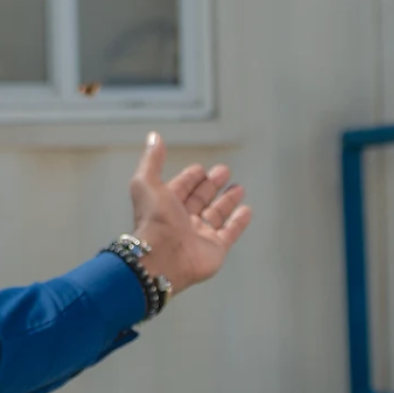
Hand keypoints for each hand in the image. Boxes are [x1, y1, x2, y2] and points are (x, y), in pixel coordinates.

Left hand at [129, 132, 251, 295]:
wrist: (162, 256)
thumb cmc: (153, 219)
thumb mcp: (146, 183)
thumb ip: (152, 160)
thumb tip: (154, 136)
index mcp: (165, 204)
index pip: (181, 187)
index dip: (190, 177)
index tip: (200, 168)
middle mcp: (182, 219)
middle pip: (200, 198)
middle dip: (211, 184)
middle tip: (224, 170)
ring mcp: (200, 234)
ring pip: (216, 213)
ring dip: (227, 200)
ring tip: (238, 187)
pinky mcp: (216, 248)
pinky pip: (230, 232)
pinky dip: (239, 221)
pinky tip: (246, 210)